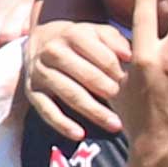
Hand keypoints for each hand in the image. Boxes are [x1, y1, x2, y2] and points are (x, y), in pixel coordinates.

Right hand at [13, 20, 131, 142]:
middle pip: (85, 74)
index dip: (119, 71)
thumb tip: (129, 55)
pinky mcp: (31, 91)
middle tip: (128, 105)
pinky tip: (79, 134)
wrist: (42, 39)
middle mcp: (52, 51)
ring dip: (93, 111)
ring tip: (115, 124)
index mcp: (72, 34)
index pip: (101, 55)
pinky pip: (46, 110)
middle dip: (108, 90)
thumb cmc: (80, 40)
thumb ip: (115, 40)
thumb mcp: (97, 32)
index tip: (135, 85)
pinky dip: (62, 124)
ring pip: (69, 93)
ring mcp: (40, 72)